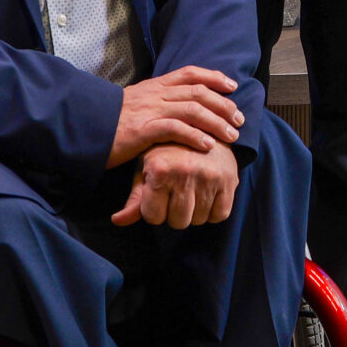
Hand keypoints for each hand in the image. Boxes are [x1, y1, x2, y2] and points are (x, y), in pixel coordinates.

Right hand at [109, 65, 242, 167]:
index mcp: (154, 86)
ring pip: (193, 110)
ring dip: (217, 122)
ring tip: (232, 135)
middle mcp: (155, 94)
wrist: (83, 127)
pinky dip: (195, 136)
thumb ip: (154, 102)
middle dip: (223, 104)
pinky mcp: (143, 129)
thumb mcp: (134, 104)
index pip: (190, 73)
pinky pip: (176, 129)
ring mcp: (150, 110)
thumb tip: (174, 107)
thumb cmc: (108, 121)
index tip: (232, 86)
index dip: (214, 77)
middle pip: (199, 92)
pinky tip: (208, 146)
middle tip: (239, 119)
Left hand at [112, 137, 239, 226]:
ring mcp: (209, 176)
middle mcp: (185, 172)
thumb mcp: (146, 168)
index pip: (153, 217)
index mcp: (160, 169)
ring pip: (198, 220)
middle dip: (174, 212)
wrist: (202, 125)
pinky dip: (213, 211)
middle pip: (178, 221)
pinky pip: (220, 215)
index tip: (158, 194)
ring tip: (193, 188)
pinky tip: (208, 193)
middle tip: (177, 191)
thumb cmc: (167, 149)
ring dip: (195, 211)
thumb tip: (117, 221)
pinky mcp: (229, 179)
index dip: (154, 209)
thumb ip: (135, 198)